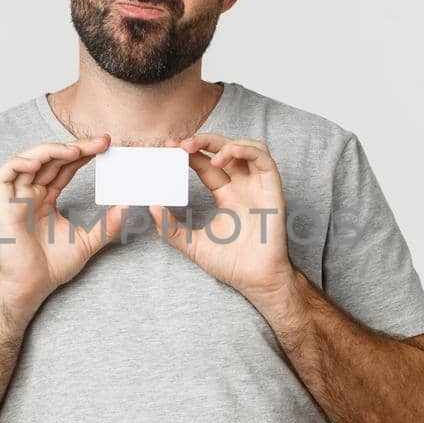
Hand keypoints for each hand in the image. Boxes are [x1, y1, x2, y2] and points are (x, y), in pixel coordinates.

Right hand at [0, 134, 127, 320]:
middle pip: (51, 159)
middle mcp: (31, 194)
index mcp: (46, 198)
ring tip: (76, 150)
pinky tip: (39, 162)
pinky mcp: (3, 205)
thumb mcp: (88, 241)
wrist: (33, 287)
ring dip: (51, 150)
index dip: (84, 153)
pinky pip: (4, 175)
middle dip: (76, 147)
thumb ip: (107, 225)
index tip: (107, 145)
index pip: (65, 167)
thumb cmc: (53, 267)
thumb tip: (128, 207)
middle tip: (103, 141)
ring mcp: (16, 198)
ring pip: (28, 160)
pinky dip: (19, 163)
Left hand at [145, 133, 296, 307]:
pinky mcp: (272, 190)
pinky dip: (245, 150)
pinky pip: (263, 160)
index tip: (169, 148)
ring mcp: (257, 187)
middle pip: (224, 150)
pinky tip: (225, 155)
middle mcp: (242, 186)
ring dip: (224, 143)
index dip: (189, 153)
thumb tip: (151, 207)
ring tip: (203, 152)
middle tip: (181, 144)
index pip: (206, 165)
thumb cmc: (231, 264)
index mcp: (226, 195)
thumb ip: (170, 228)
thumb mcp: (191, 244)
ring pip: (247, 148)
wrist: (256, 280)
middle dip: (203, 141)